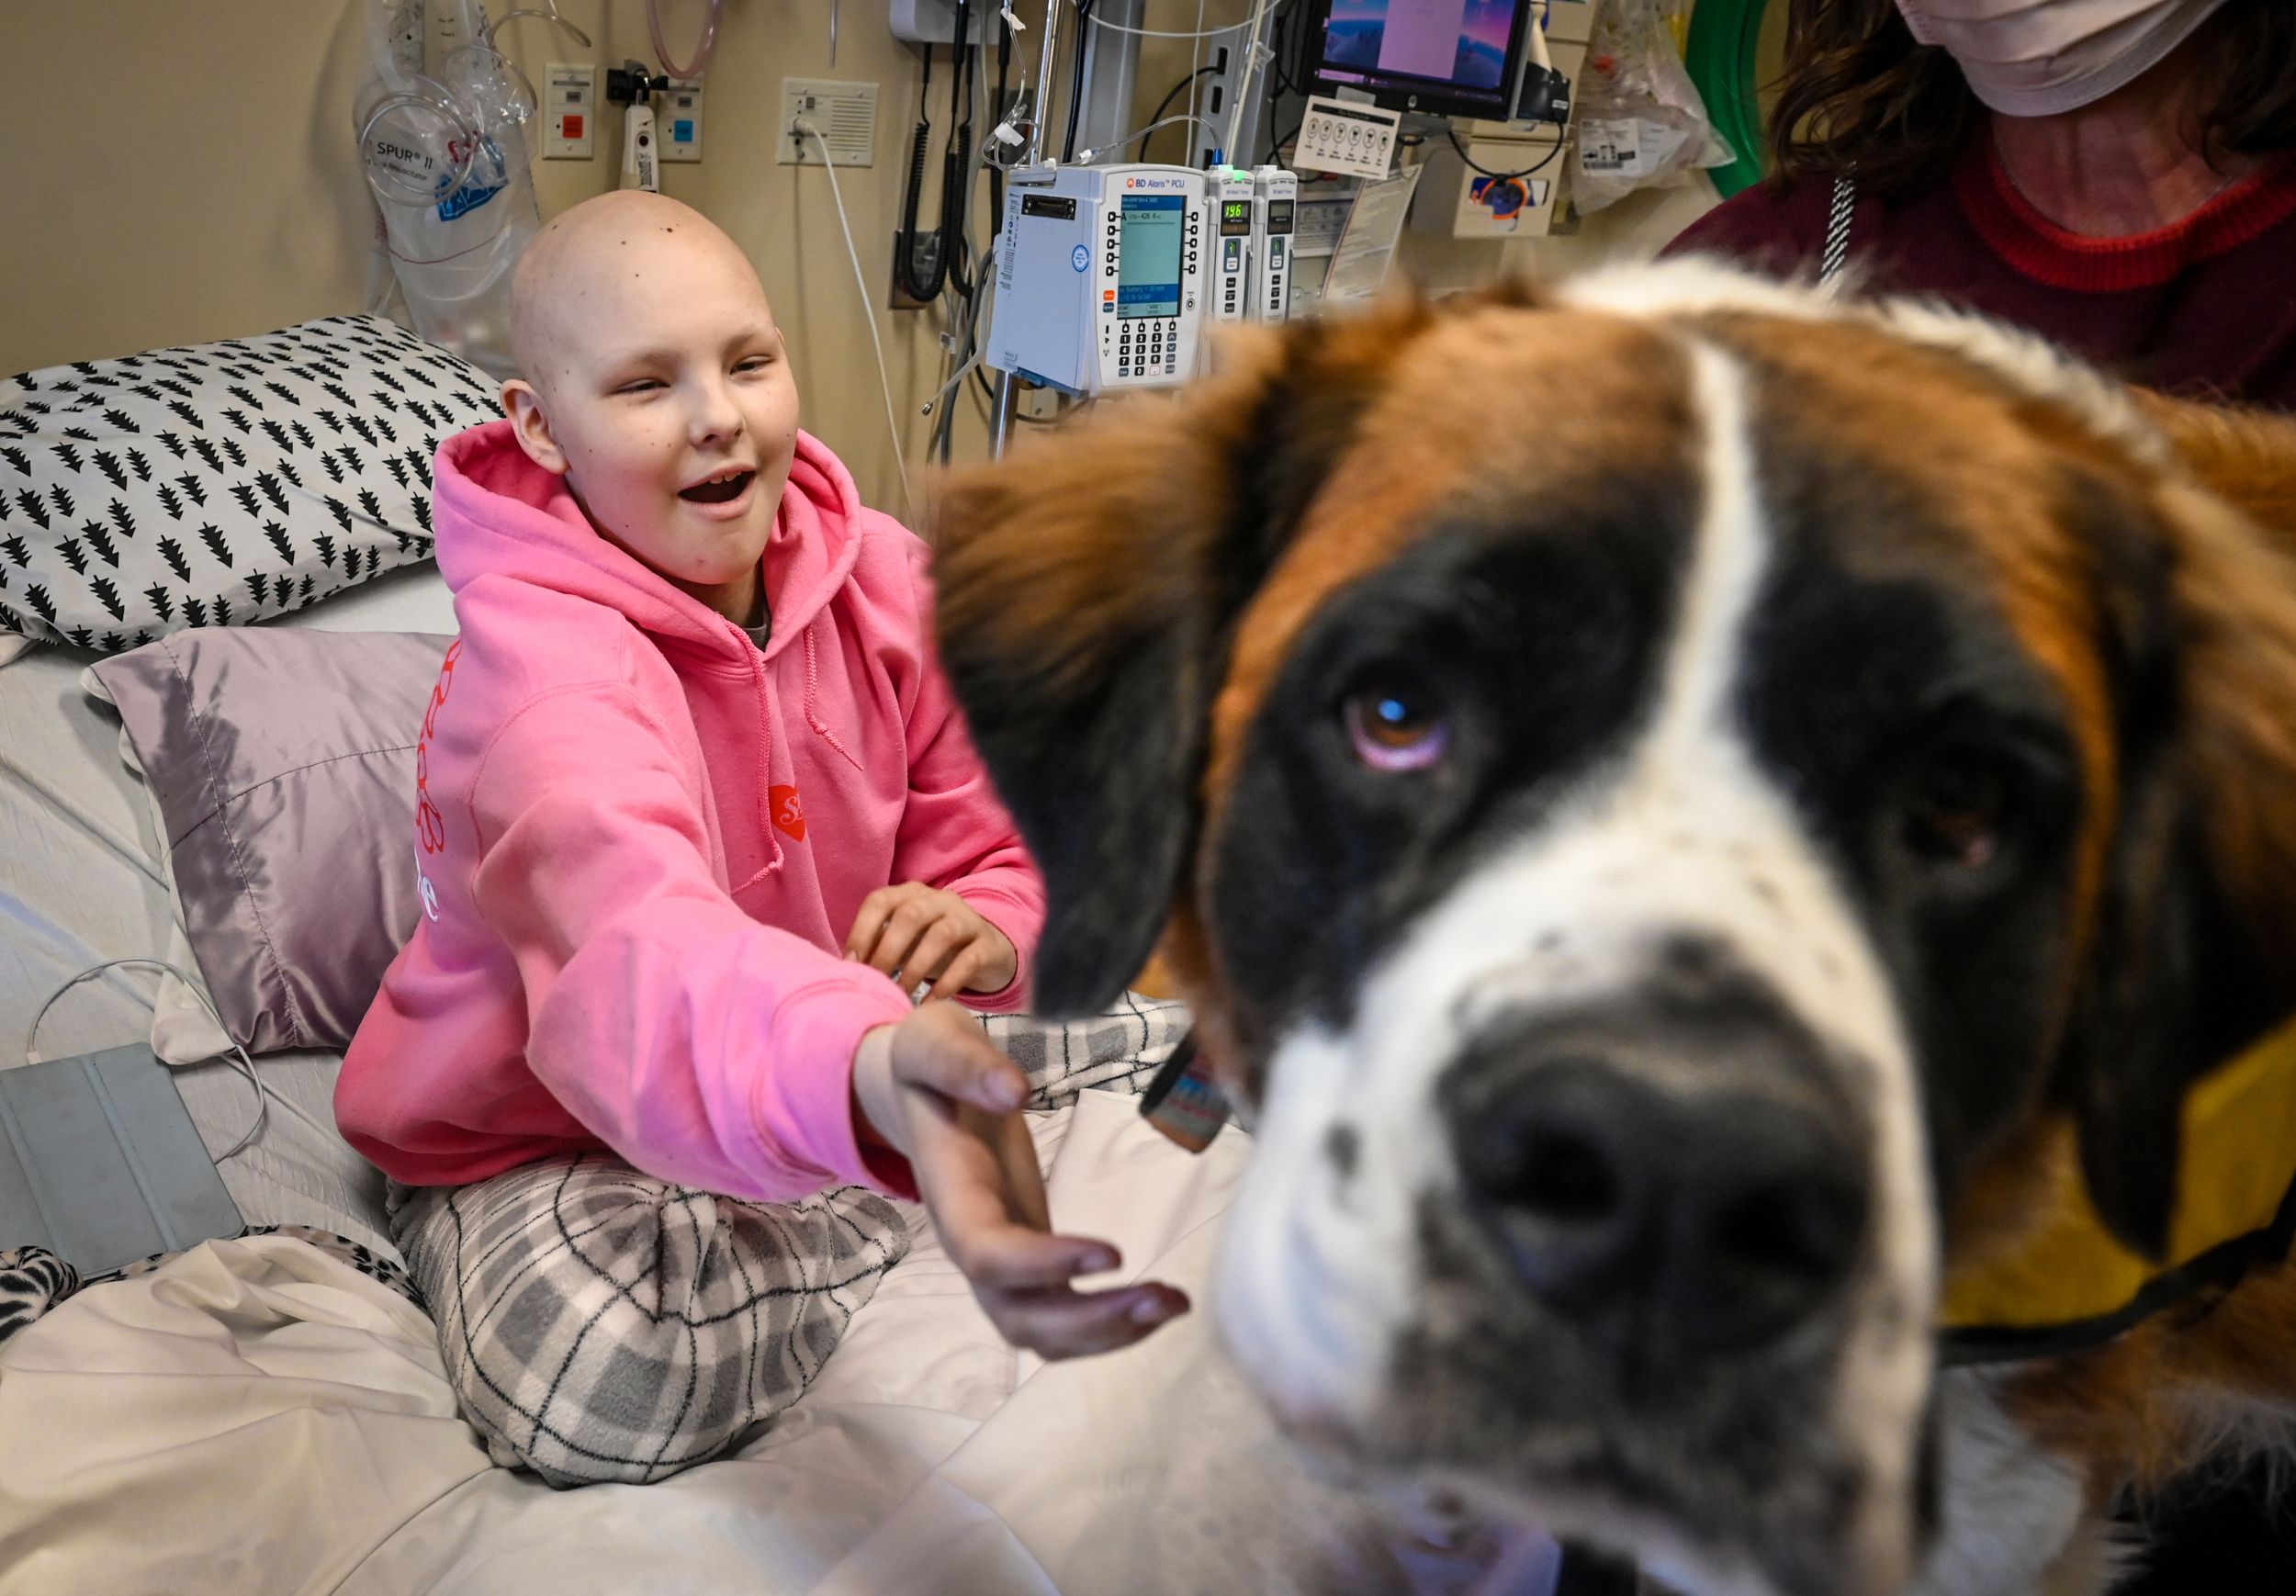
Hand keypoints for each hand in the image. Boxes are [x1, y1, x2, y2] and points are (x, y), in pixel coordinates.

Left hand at [845, 882, 1017, 1000]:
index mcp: (912, 894)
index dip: (862, 931)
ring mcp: (968, 919)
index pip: (880, 901)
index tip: (850, 964)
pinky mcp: (989, 944)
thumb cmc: (932, 948)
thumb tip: (844, 970)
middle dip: (887, 951)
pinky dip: (948, 983)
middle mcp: (940, 900)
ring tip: (903, 994)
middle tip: (876, 983)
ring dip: (916, 967)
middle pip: (911, 915)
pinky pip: (969, 960)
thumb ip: (878, 947)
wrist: (989, 952)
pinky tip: (931, 1002)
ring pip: (942, 934)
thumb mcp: (905, 942)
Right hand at [852, 1002, 1189, 1358]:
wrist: (920, 1089)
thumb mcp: (934, 1042)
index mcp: (951, 1193)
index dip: (1042, 1265)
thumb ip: (964, 1063)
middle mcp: (972, 1242)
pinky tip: (1160, 1302)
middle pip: (1017, 1315)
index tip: (1113, 1253)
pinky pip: (1063, 1314)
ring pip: (1041, 1331)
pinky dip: (1111, 1323)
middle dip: (1088, 1320)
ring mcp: (1002, 1260)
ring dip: (1107, 1333)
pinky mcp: (1032, 1259)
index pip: (987, 1252)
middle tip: (1162, 1296)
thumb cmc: (929, 1064)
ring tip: (1173, 1304)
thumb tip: (1014, 1091)